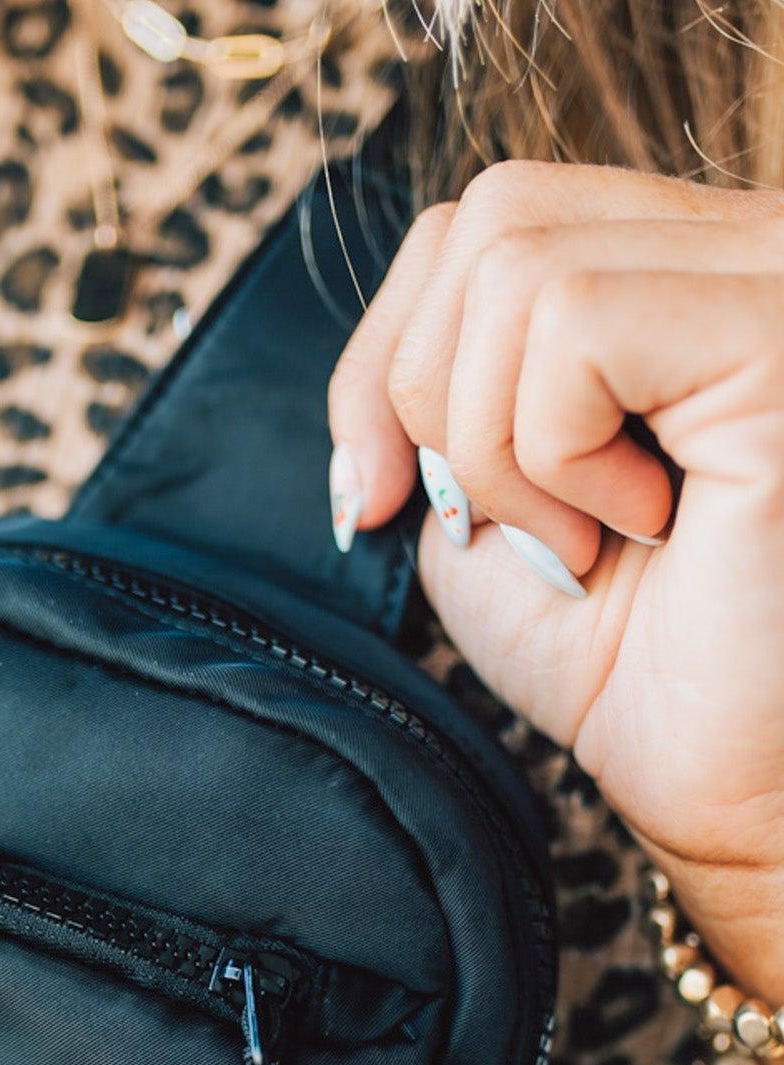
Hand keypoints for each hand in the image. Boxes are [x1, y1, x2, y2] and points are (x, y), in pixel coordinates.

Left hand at [328, 162, 783, 998]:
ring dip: (500, 448)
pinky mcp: (775, 334)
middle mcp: (739, 248)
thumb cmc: (634, 669)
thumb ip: (435, 405)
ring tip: (585, 544)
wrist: (732, 789)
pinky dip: (555, 453)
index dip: (386, 356)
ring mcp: (766, 278)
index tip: (378, 497)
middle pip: (489, 218)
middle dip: (427, 400)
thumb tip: (377, 385)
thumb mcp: (487, 520)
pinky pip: (576, 324)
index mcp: (674, 275)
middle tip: (496, 533)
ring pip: (518, 266)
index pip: (480, 218)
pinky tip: (637, 528)